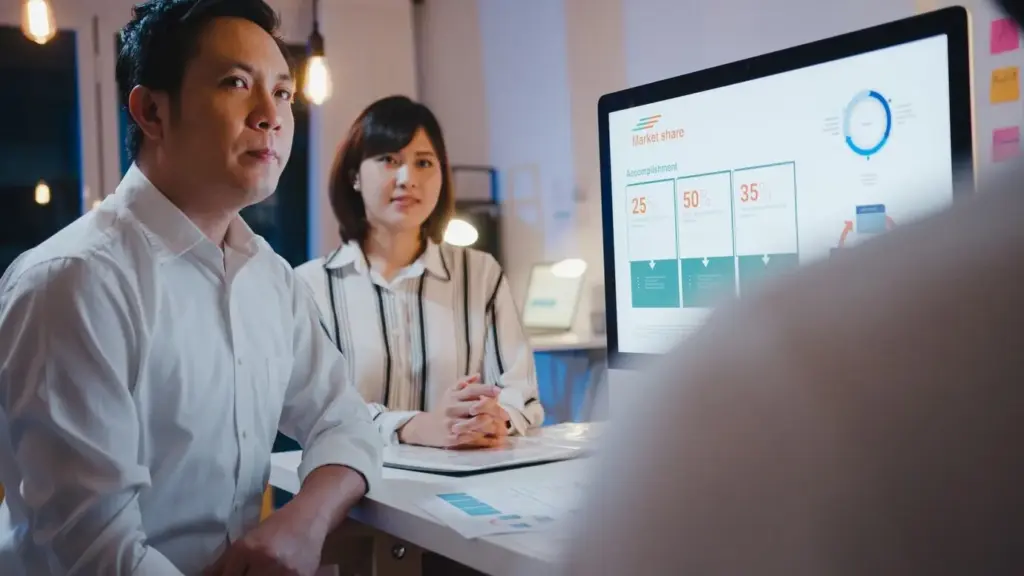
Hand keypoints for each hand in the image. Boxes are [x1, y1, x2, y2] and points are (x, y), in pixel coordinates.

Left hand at [203, 504, 323, 575]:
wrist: (310, 517)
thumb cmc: (276, 527)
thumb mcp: (247, 540)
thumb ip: (223, 563)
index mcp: (246, 548)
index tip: (232, 574)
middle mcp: (264, 560)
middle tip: (248, 573)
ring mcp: (284, 572)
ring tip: (263, 572)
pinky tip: (276, 573)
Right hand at [398, 375, 510, 448]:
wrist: (424, 428)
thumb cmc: (443, 409)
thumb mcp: (450, 393)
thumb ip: (463, 383)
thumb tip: (478, 375)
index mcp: (453, 396)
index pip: (472, 390)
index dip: (486, 389)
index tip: (499, 392)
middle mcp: (451, 408)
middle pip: (477, 406)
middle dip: (495, 410)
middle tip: (506, 415)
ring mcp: (451, 423)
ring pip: (476, 422)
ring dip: (492, 425)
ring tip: (501, 428)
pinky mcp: (451, 438)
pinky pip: (471, 437)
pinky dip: (484, 438)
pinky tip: (493, 439)